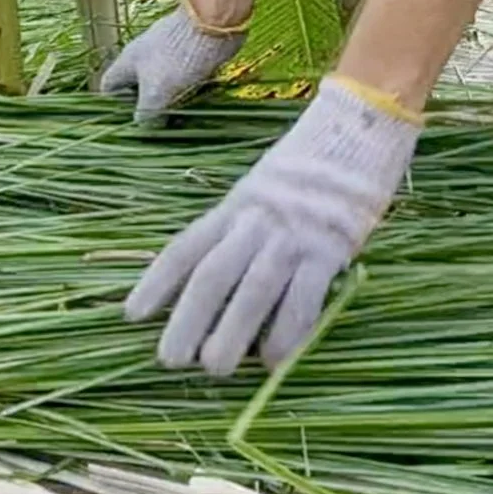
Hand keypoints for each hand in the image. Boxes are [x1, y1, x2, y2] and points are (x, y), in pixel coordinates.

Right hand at [100, 2, 247, 124]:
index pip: (108, 86)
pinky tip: (199, 103)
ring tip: (182, 119)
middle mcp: (144, 57)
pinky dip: (189, 92)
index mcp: (127, 62)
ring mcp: (168, 54)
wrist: (214, 23)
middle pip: (137, 88)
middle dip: (148, 109)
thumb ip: (146, 115)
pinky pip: (184, 79)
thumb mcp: (156, 93)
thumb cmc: (178, 57)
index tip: (131, 120)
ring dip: (172, 103)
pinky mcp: (190, 54)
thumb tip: (145, 130)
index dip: (114, 106)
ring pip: (163, 85)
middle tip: (160, 125)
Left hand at [125, 77, 420, 375]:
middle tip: (169, 360)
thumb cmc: (313, 162)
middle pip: (212, 275)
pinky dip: (287, 333)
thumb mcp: (264, 185)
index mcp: (235, 205)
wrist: (360, 125)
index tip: (132, 314)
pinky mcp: (330, 248)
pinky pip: (303, 298)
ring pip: (252, 291)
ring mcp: (293, 234)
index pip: (186, 247)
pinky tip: (275, 362)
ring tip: (215, 369)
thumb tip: (221, 274)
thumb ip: (243, 223)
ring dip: (231, 334)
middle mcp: (256, 220)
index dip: (156, 282)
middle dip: (187, 319)